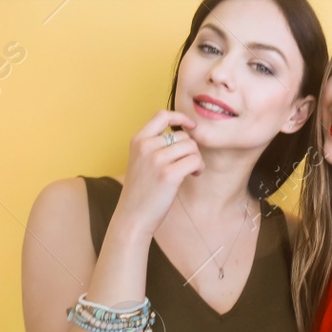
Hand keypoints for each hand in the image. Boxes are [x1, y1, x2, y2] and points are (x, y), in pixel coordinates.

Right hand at [112, 110, 201, 239]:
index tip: (191, 126)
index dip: (180, 117)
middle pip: (183, 135)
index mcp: (138, 141)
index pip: (162, 115)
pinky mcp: (168, 175)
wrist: (133, 217)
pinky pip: (195, 160)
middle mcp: (145, 146)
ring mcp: (156, 160)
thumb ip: (155, 145)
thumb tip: (185, 133)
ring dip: (197, 158)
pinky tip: (194, 175)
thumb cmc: (141, 191)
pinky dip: (199, 167)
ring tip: (192, 170)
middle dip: (191, 148)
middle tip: (189, 163)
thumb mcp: (140, 161)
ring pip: (191, 147)